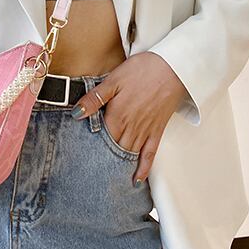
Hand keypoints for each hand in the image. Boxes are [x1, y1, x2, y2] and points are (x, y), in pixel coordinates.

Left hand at [70, 52, 189, 183]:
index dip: (89, 148)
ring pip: (129, 154)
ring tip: (106, 180)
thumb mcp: (113, 79)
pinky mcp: (158, 131)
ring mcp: (145, 131)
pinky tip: (137, 179)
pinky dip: (143, 168)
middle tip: (90, 174)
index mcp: (117, 115)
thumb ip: (95, 98)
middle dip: (102, 161)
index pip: (99, 138)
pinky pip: (150, 154)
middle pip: (113, 149)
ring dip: (118, 167)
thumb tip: (76, 114)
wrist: (172, 68)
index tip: (79, 159)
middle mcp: (131, 127)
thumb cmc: (142, 70)